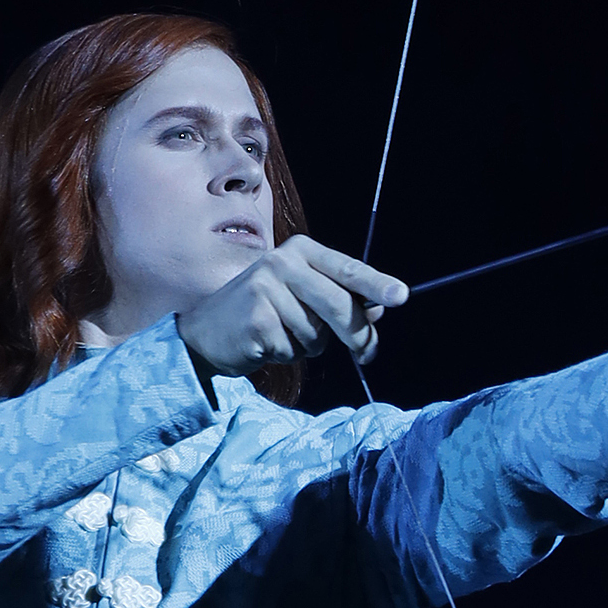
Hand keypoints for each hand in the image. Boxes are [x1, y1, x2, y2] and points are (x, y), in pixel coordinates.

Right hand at [178, 236, 405, 375]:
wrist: (206, 331)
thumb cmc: (261, 314)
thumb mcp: (301, 299)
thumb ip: (337, 300)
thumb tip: (377, 309)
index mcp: (299, 251)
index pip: (346, 269)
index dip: (376, 284)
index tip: (401, 297)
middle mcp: (282, 262)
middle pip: (338, 304)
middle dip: (357, 335)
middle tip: (367, 355)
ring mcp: (266, 288)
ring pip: (316, 333)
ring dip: (308, 347)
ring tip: (283, 337)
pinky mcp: (256, 318)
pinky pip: (292, 349)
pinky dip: (285, 355)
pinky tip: (265, 344)